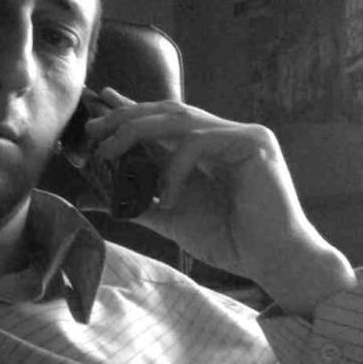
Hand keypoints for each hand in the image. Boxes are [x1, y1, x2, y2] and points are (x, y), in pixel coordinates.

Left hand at [85, 88, 355, 315]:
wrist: (273, 262)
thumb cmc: (231, 241)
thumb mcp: (170, 217)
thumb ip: (134, 202)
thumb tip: (89, 197)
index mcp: (210, 147)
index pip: (165, 119)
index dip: (133, 108)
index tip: (100, 102)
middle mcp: (226, 134)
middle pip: (169, 110)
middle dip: (126, 116)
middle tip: (93, 129)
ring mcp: (242, 135)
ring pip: (180, 118)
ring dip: (138, 133)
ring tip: (109, 154)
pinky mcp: (253, 144)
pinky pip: (198, 143)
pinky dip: (174, 168)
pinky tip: (167, 197)